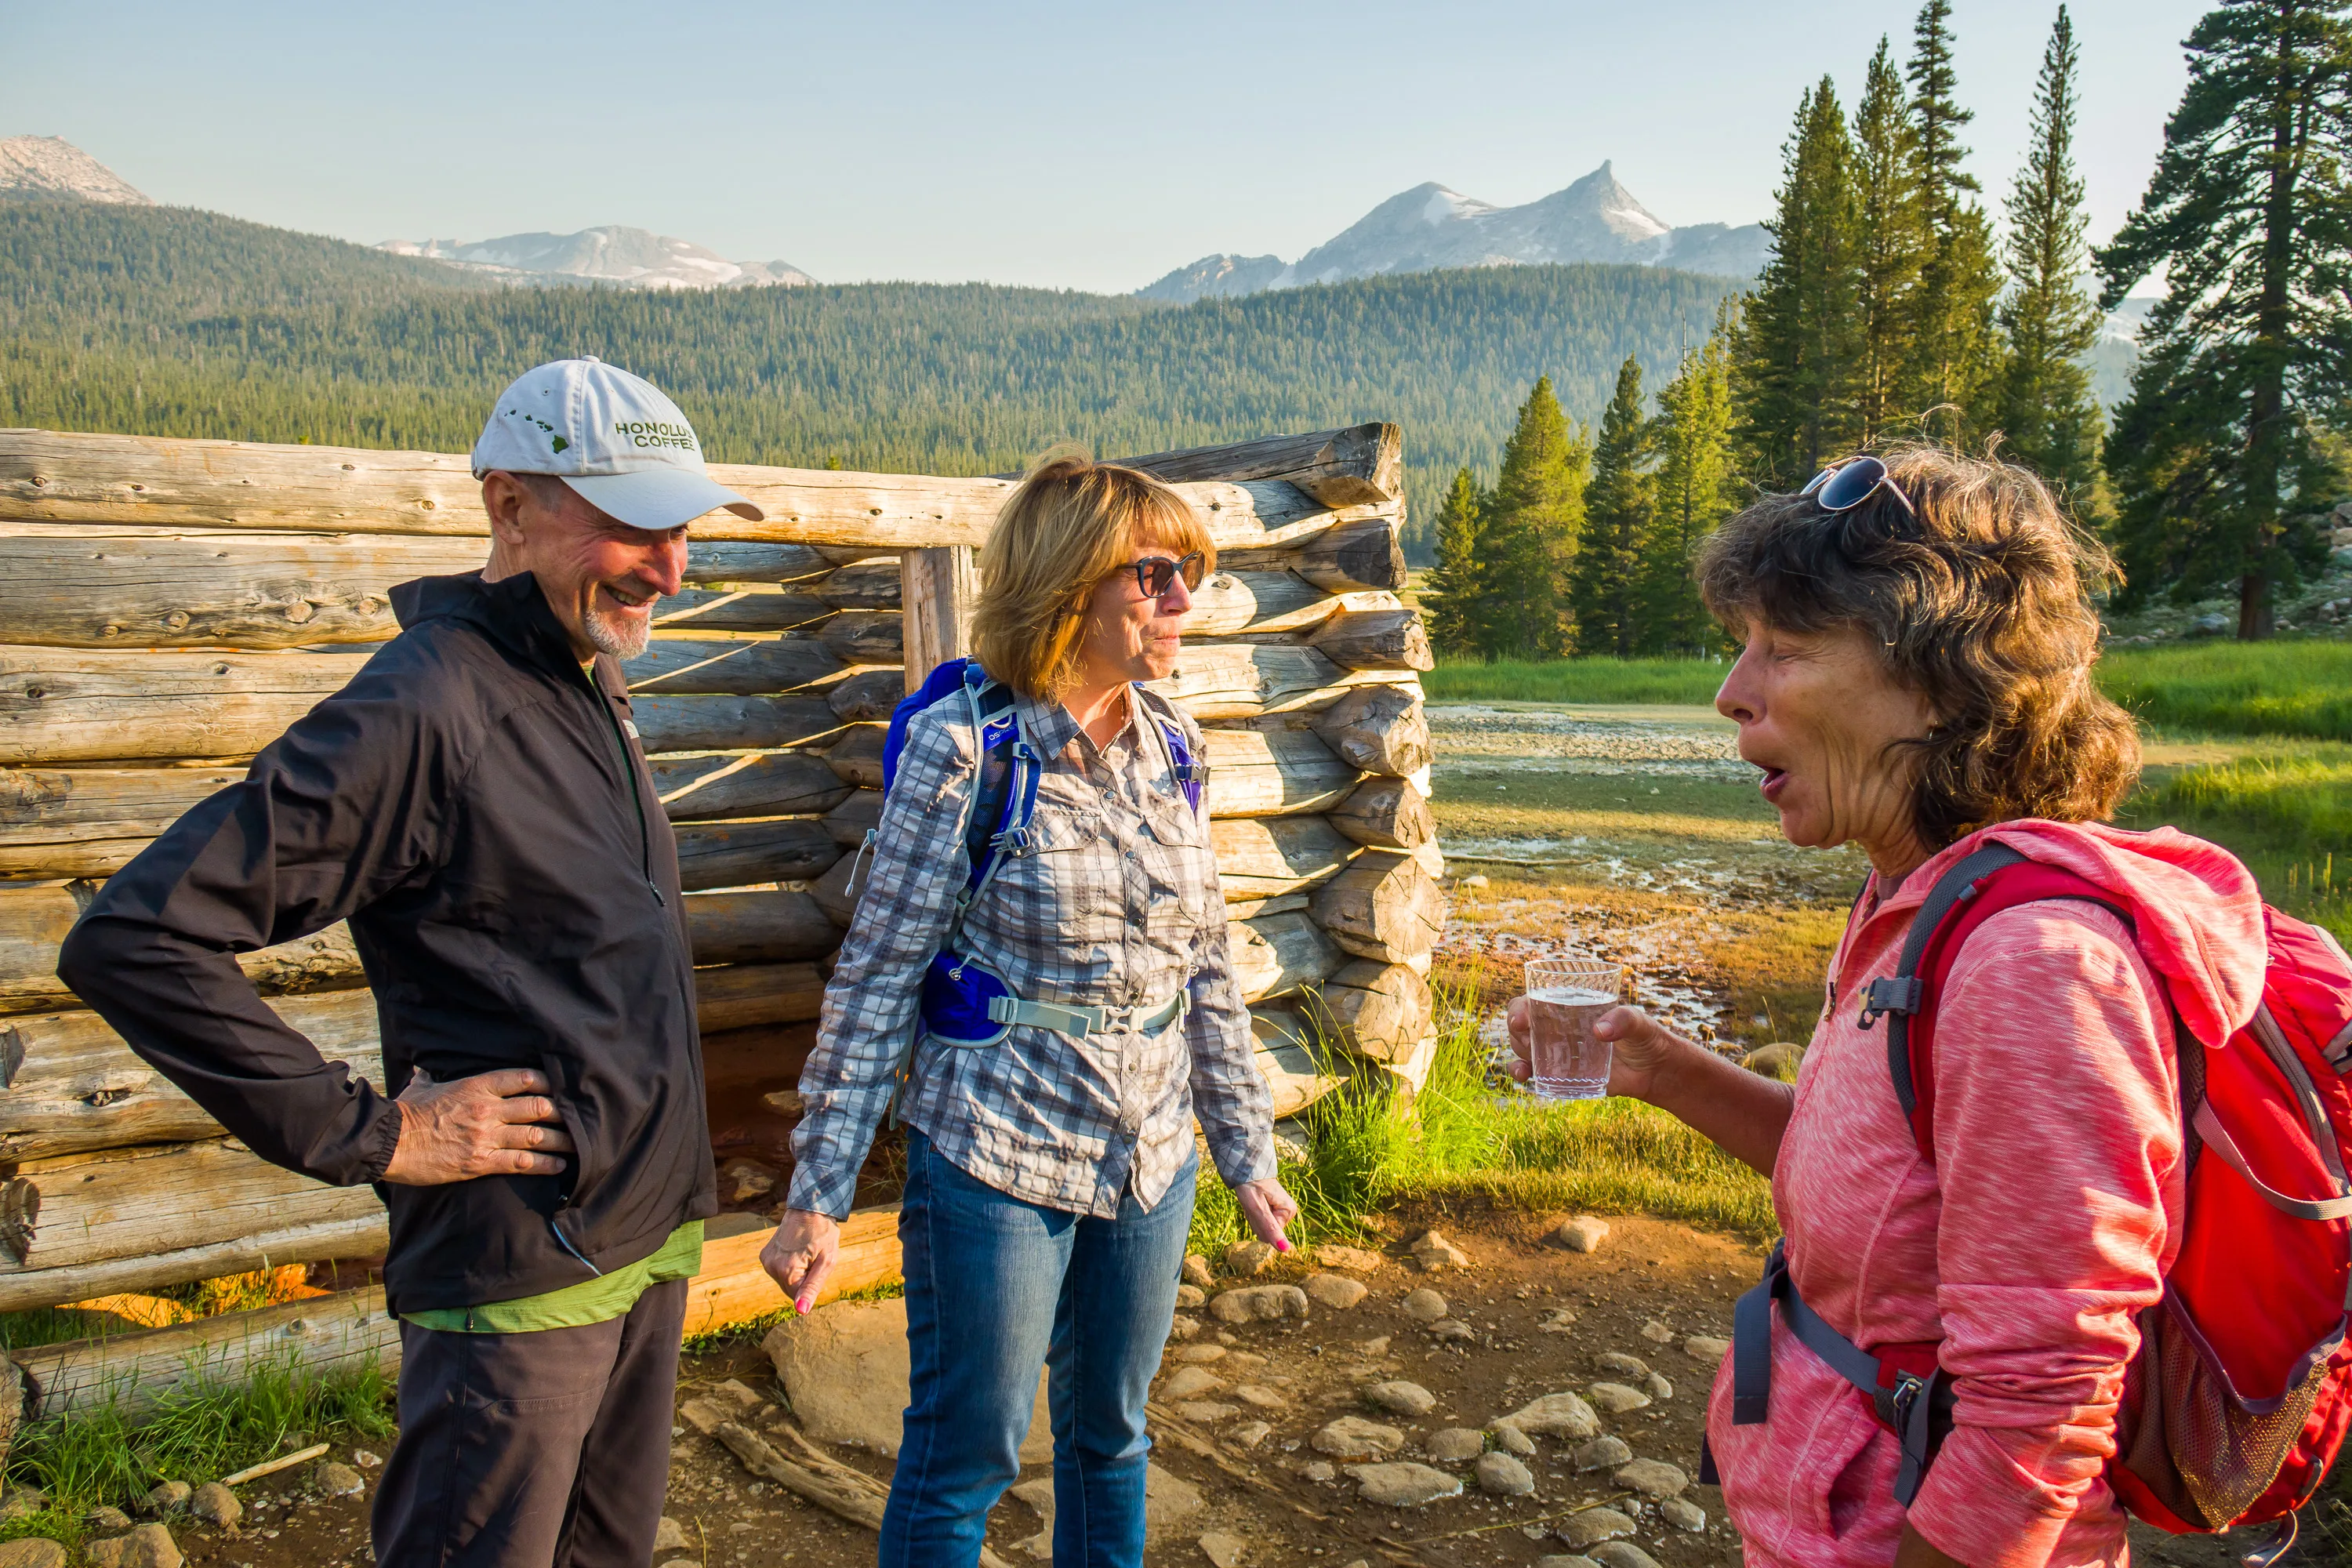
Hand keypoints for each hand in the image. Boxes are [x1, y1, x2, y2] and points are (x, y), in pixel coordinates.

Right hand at [381, 1067, 575, 1185]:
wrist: (386, 1142)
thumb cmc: (403, 1112)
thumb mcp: (422, 1086)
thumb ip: (433, 1076)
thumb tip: (426, 1066)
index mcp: (476, 1085)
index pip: (524, 1078)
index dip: (548, 1082)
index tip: (563, 1088)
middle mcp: (487, 1109)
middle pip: (538, 1107)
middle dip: (562, 1113)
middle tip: (580, 1118)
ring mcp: (485, 1136)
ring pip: (535, 1136)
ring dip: (561, 1141)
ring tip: (578, 1145)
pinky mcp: (480, 1162)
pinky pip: (521, 1164)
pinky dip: (544, 1165)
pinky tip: (559, 1166)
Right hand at [763, 1208, 840, 1312]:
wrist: (810, 1208)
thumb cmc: (823, 1234)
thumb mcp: (826, 1262)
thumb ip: (812, 1288)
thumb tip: (801, 1311)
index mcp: (786, 1271)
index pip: (798, 1297)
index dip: (811, 1284)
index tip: (816, 1264)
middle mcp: (771, 1267)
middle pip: (790, 1290)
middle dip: (803, 1280)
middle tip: (812, 1258)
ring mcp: (766, 1260)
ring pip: (784, 1281)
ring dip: (796, 1273)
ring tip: (805, 1252)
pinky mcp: (765, 1255)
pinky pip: (779, 1271)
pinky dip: (788, 1266)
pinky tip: (795, 1250)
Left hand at [1236, 1178, 1298, 1251]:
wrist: (1246, 1167)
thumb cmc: (1251, 1185)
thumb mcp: (1258, 1208)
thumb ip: (1271, 1229)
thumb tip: (1285, 1250)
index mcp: (1289, 1211)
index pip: (1271, 1235)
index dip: (1258, 1224)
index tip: (1254, 1208)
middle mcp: (1289, 1211)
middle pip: (1268, 1232)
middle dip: (1256, 1221)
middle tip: (1252, 1204)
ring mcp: (1282, 1210)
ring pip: (1264, 1227)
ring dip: (1253, 1216)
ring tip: (1253, 1201)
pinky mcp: (1275, 1208)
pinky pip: (1263, 1220)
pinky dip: (1254, 1213)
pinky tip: (1254, 1201)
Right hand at [1505, 1001, 1694, 1104]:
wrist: (1654, 1072)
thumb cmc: (1646, 1037)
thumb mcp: (1639, 1022)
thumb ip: (1623, 1020)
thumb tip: (1598, 1032)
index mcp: (1570, 1006)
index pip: (1534, 1000)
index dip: (1519, 1008)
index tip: (1521, 1019)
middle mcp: (1558, 1026)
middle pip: (1523, 1025)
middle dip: (1517, 1033)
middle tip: (1528, 1042)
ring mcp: (1558, 1050)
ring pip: (1523, 1047)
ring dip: (1517, 1054)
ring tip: (1526, 1064)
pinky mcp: (1562, 1073)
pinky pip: (1533, 1072)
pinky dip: (1522, 1073)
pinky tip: (1524, 1077)